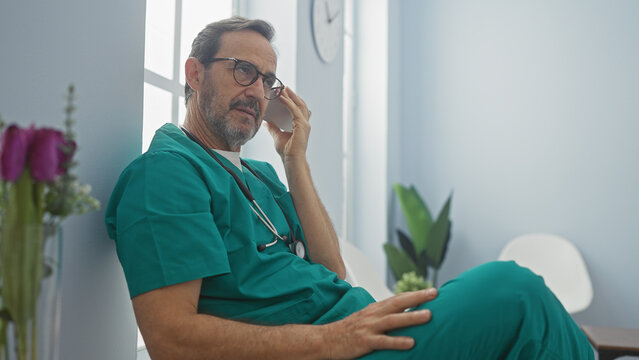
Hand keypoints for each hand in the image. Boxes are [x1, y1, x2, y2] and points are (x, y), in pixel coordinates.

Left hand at [264, 87, 311, 163]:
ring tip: (283, 89)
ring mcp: (305, 124)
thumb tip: (266, 122)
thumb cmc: (287, 151)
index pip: (298, 110)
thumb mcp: (277, 136)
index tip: (286, 94)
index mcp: (300, 126)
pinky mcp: (302, 125)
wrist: (291, 160)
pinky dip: (288, 103)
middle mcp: (305, 124)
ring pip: (299, 105)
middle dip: (293, 95)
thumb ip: (273, 128)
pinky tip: (281, 97)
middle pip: (300, 105)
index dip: (293, 101)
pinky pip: (294, 110)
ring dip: (291, 96)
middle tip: (285, 87)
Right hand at [323, 288, 437, 358]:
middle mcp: (374, 315)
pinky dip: (397, 341)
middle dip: (417, 298)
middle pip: (398, 303)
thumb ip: (385, 316)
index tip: (432, 291)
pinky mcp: (365, 341)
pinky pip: (383, 341)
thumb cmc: (349, 330)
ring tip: (428, 315)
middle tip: (434, 293)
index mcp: (376, 309)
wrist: (326, 339)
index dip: (415, 294)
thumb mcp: (367, 318)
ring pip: (393, 320)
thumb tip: (405, 315)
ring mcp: (370, 327)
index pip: (398, 298)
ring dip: (411, 317)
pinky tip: (411, 343)